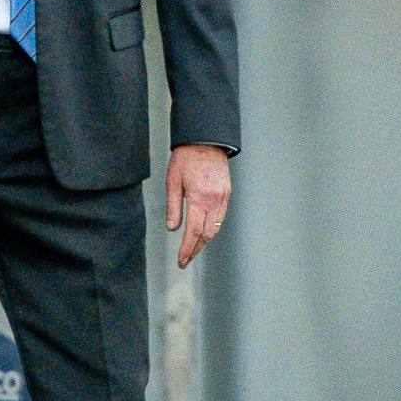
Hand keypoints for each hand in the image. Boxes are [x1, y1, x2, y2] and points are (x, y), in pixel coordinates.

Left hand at [165, 142, 231, 268]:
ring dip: (204, 241)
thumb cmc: (186, 157)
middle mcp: (214, 200)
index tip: (181, 260)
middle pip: (206, 234)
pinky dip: (212, 228)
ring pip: (216, 228)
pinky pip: (220, 217)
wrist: (206, 139)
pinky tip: (203, 232)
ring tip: (193, 249)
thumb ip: (173, 206)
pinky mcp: (227, 193)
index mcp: (199, 198)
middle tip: (185, 260)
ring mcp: (223, 197)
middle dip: (196, 249)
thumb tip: (173, 228)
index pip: (193, 232)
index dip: (187, 249)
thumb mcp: (173, 180)